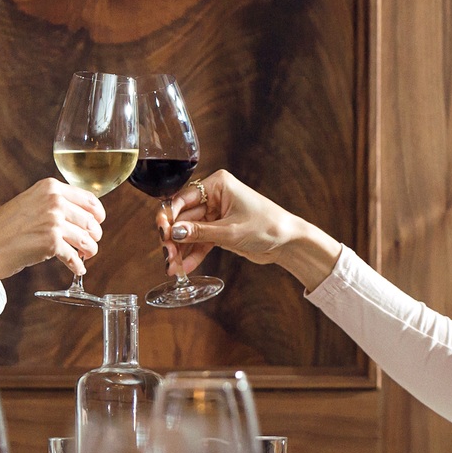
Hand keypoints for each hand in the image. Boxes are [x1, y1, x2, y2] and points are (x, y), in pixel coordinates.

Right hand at [0, 178, 105, 279]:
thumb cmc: (2, 228)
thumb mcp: (28, 203)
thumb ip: (51, 203)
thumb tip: (79, 216)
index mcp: (49, 187)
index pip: (89, 198)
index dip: (98, 214)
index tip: (98, 223)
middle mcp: (54, 200)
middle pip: (91, 221)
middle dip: (94, 236)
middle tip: (89, 245)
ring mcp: (54, 221)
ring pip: (87, 239)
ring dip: (89, 251)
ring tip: (84, 256)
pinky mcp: (51, 242)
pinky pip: (75, 257)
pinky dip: (77, 265)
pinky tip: (77, 269)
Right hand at [157, 169, 341, 289]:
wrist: (289, 242)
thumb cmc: (267, 226)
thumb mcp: (230, 231)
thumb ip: (200, 232)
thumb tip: (174, 233)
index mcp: (217, 184)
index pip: (183, 198)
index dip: (169, 216)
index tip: (162, 233)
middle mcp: (214, 196)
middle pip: (183, 217)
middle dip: (174, 238)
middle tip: (167, 256)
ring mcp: (216, 214)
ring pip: (190, 231)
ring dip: (181, 249)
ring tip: (172, 267)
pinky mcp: (220, 230)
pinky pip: (200, 241)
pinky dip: (193, 254)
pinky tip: (184, 268)